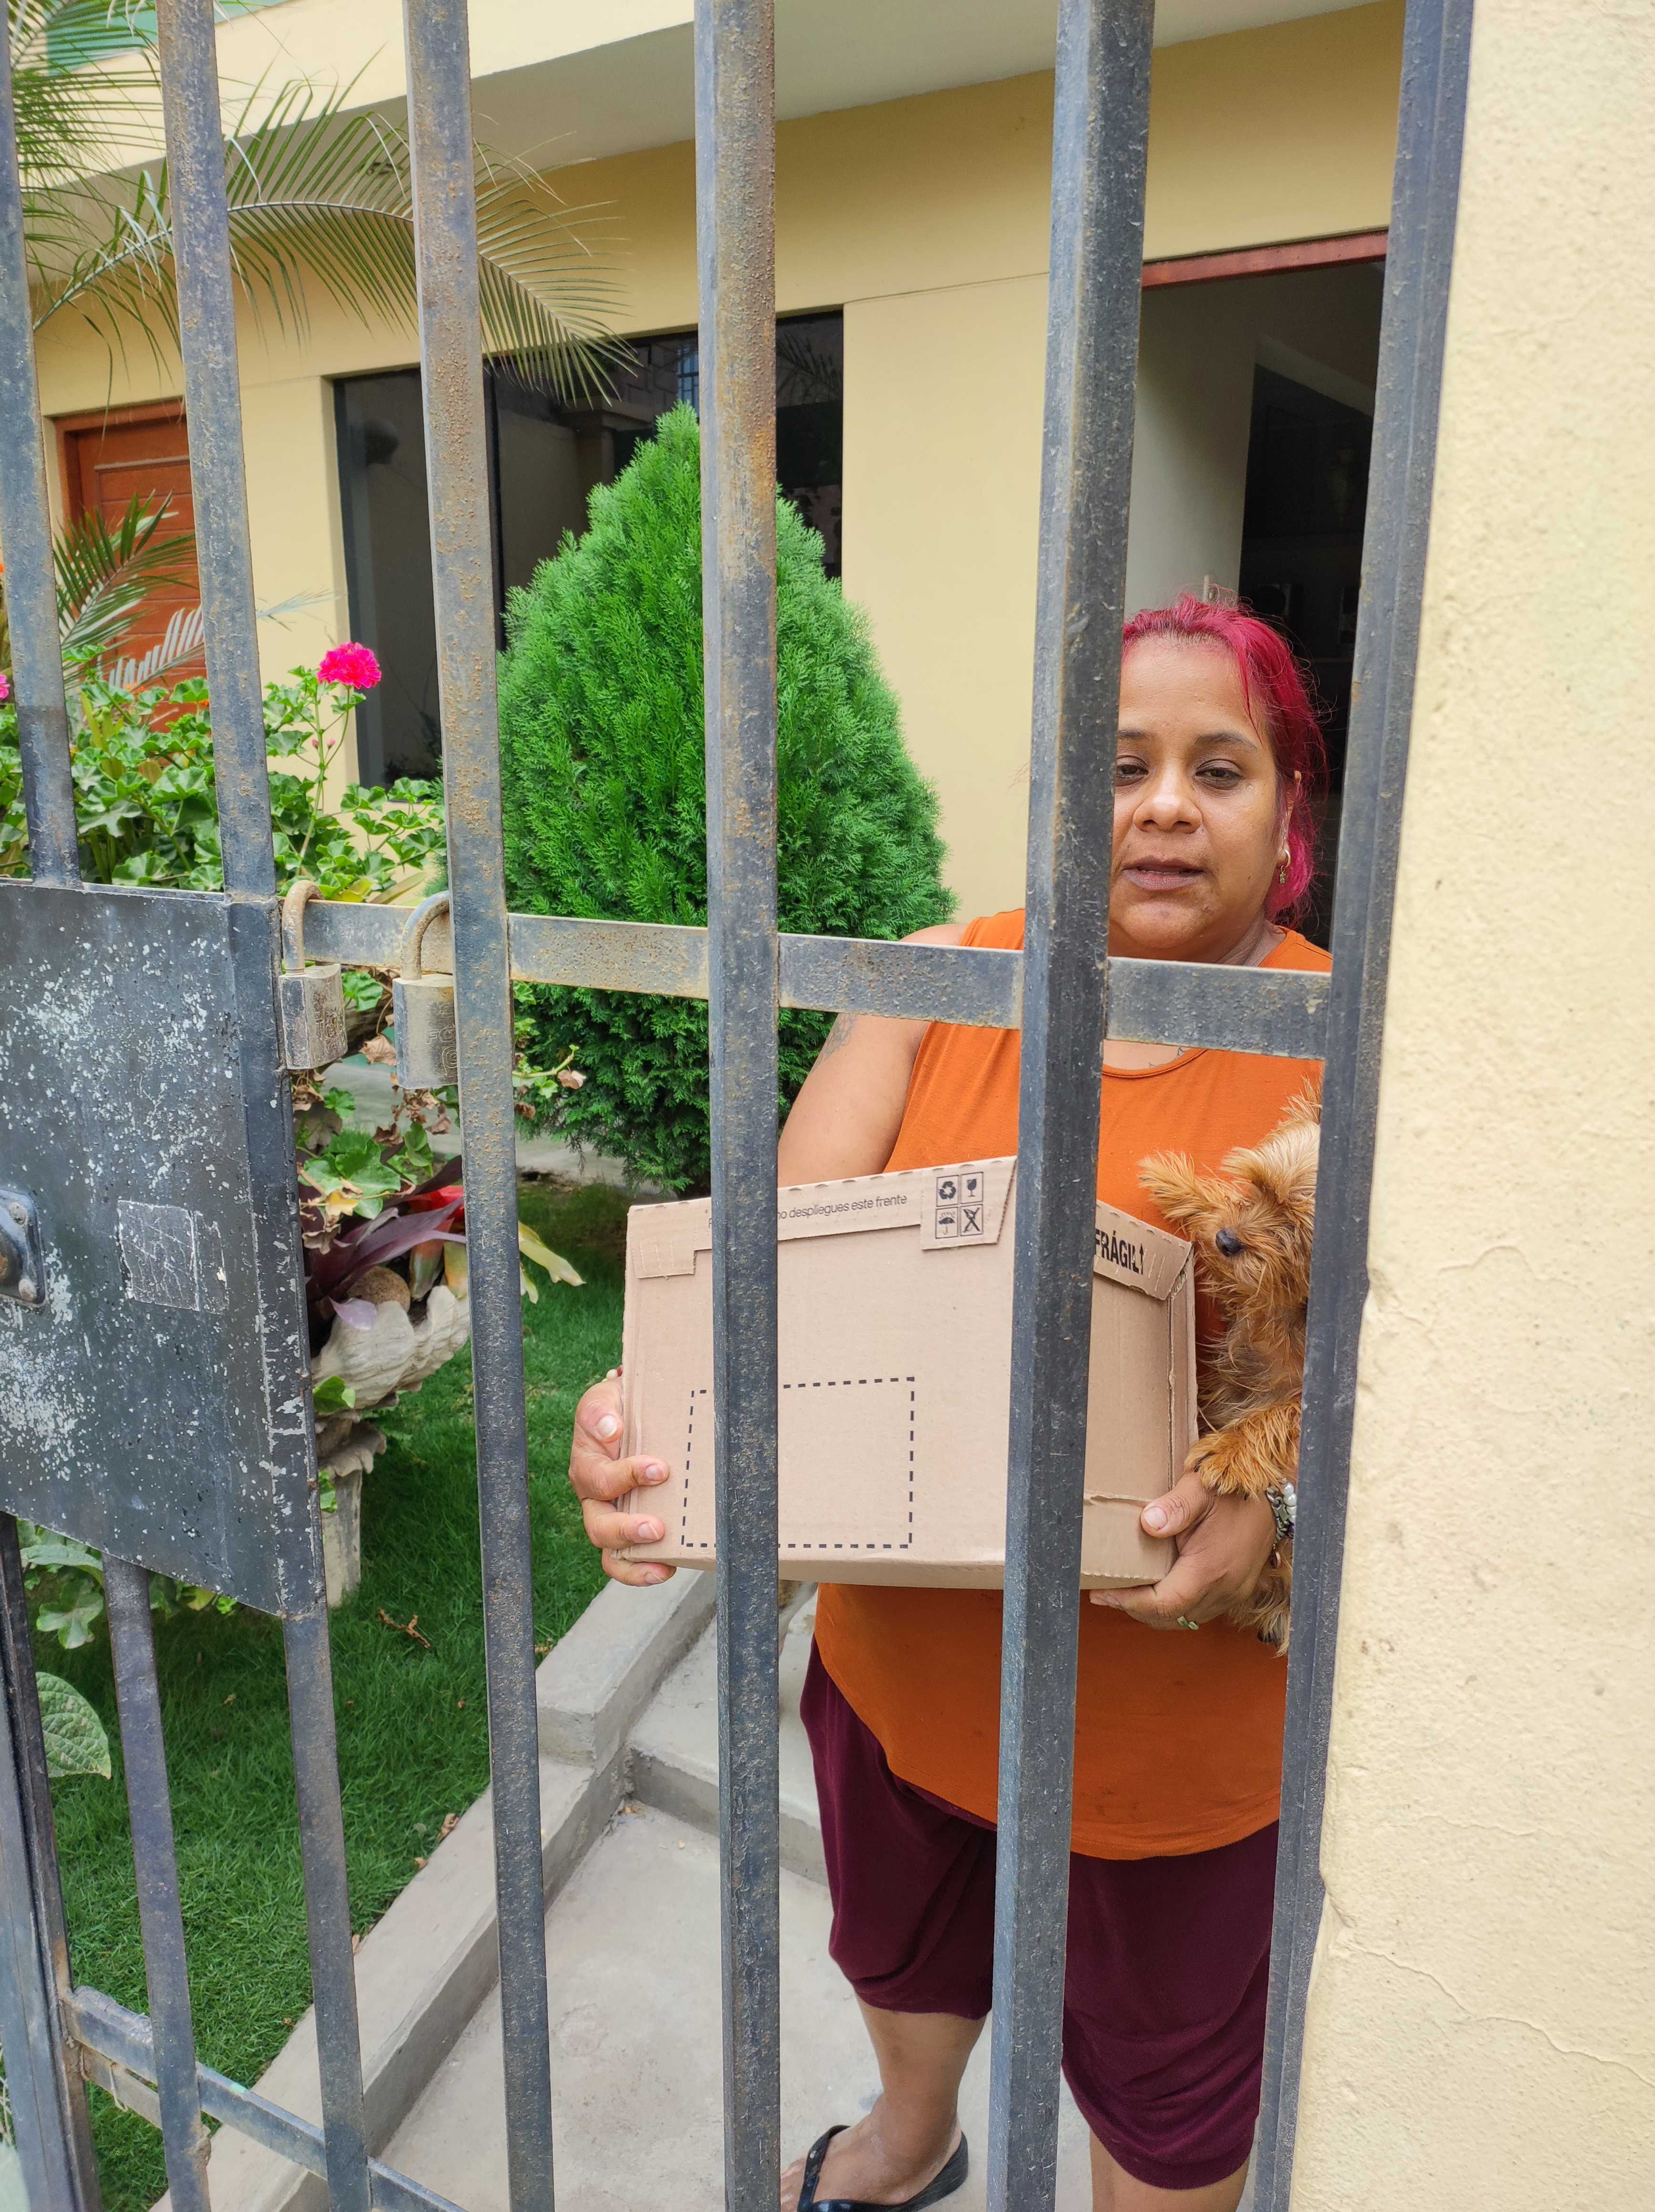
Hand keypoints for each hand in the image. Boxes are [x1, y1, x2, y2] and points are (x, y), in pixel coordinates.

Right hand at [567, 1370, 675, 1585]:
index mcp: (587, 1464)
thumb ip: (600, 1409)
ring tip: (662, 1565)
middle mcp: (594, 1497)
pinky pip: (624, 1561)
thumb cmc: (619, 1408)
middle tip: (657, 1528)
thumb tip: (610, 1429)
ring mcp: (609, 1517)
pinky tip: (665, 1569)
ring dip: (634, 1560)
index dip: (626, 1476)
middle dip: (626, 1530)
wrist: (632, 1415)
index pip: (600, 1477)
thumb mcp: (606, 1397)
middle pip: (598, 1524)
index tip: (658, 1469)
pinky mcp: (627, 1532)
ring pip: (609, 1551)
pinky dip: (640, 1571)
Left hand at [1089, 1472, 1274, 1628]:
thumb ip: (1175, 1506)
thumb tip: (1148, 1523)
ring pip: (1185, 1619)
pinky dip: (1175, 1606)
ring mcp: (1231, 1594)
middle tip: (1107, 1593)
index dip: (1129, 1602)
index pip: (1164, 1604)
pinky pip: (1199, 1611)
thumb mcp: (1201, 1490)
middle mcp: (1223, 1590)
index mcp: (1210, 1570)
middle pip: (1171, 1618)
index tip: (1101, 1593)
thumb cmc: (1235, 1493)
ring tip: (1127, 1592)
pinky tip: (1158, 1587)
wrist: (1275, 1499)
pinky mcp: (1235, 1592)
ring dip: (1154, 1611)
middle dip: (1136, 1609)